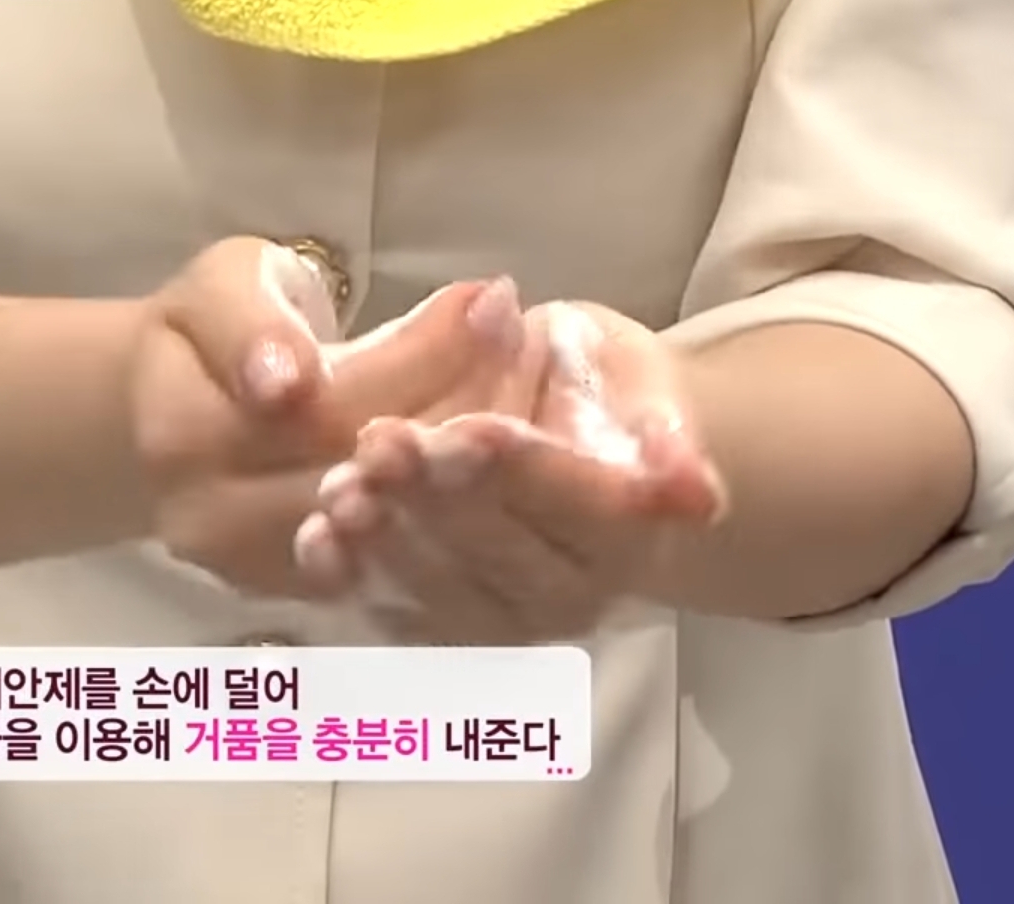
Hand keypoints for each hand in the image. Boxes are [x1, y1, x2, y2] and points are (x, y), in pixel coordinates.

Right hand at [131, 238, 530, 599]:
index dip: (416, 357)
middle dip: (458, 409)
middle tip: (530, 348)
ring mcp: (251, 570)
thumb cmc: (210, 333)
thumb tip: (287, 379)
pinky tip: (493, 457)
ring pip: (388, 527)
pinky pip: (390, 561)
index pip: (323, 406)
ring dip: (466, 465)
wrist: (176, 409)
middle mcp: (207, 520)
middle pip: (363, 475)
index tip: (491, 302)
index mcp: (180, 433)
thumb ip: (252, 325)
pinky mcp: (295, 597)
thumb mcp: (223, 289)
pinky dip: (447, 508)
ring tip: (525, 398)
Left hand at [301, 301, 727, 642]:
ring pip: (438, 592)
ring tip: (342, 489)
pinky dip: (352, 582)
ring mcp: (501, 625)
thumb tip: (696, 492)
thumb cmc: (606, 395)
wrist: (577, 442)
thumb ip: (664, 437)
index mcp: (631, 537)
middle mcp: (572, 600)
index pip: (570, 504)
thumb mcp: (639, 384)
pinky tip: (317, 543)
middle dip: (434, 500)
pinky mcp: (438, 629)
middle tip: (380, 444)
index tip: (464, 429)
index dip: (517, 471)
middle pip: (496, 551)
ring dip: (384, 544)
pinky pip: (389, 614)